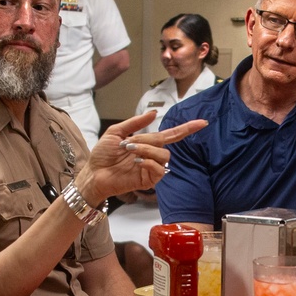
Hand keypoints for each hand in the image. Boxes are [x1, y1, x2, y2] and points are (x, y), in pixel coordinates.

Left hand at [76, 111, 207, 202]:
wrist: (93, 173)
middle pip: (165, 143)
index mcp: (146, 143)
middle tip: (129, 144)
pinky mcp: (148, 181)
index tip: (202, 122)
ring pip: (164, 156)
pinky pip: (159, 170)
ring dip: (147, 150)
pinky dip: (148, 162)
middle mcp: (152, 155)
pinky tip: (136, 162)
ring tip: (131, 152)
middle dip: (148, 140)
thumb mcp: (116, 132)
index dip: (186, 129)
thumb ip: (135, 123)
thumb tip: (153, 113)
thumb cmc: (102, 155)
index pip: (171, 135)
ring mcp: (150, 168)